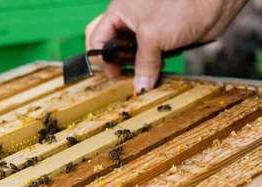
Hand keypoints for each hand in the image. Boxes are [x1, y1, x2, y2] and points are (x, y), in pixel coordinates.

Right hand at [85, 0, 248, 91]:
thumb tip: (140, 86)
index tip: (114, 75)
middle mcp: (130, 18)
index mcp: (119, 11)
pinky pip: (150, 54)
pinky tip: (158, 68)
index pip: (97, 38)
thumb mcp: (153, 36)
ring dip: (137, 65)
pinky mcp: (163, 34)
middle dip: (117, 62)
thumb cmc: (181, 4)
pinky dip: (152, 64)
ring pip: (132, 51)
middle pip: (112, 45)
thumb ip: (143, 64)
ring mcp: (147, 26)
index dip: (102, 59)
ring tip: (146, 72)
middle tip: (126, 76)